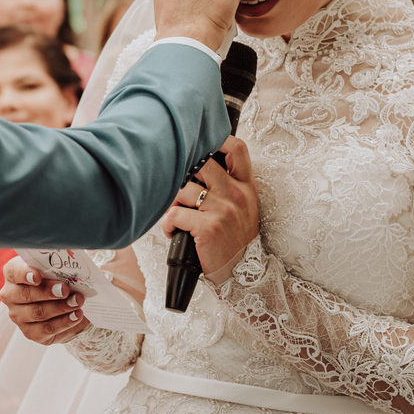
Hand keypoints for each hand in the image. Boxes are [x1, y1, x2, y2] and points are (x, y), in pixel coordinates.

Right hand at [0, 257, 89, 345]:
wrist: (65, 303)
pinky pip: (46, 329)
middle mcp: (10, 295)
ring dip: (60, 307)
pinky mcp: (30, 332)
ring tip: (77, 301)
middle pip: (26, 294)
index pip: (14, 272)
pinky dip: (64, 322)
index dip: (24, 274)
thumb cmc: (57, 279)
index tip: (37, 277)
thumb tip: (70, 271)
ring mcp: (18, 316)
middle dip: (48, 292)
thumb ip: (57, 268)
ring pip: (38, 313)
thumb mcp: (56, 269)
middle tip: (65, 289)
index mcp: (13, 273)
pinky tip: (76, 315)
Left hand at [160, 136, 258, 281]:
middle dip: (183, 174)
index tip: (201, 143)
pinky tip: (173, 231)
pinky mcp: (208, 226)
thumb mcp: (242, 209)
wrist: (242, 274)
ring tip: (176, 217)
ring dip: (171, 203)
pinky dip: (167, 223)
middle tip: (178, 191)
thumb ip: (228, 187)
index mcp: (246, 187)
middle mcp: (236, 195)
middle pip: (202, 164)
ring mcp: (223, 210)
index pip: (237, 150)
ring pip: (182, 189)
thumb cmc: (235, 240)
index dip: (218, 140)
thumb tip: (197, 166)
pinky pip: (174, 214)